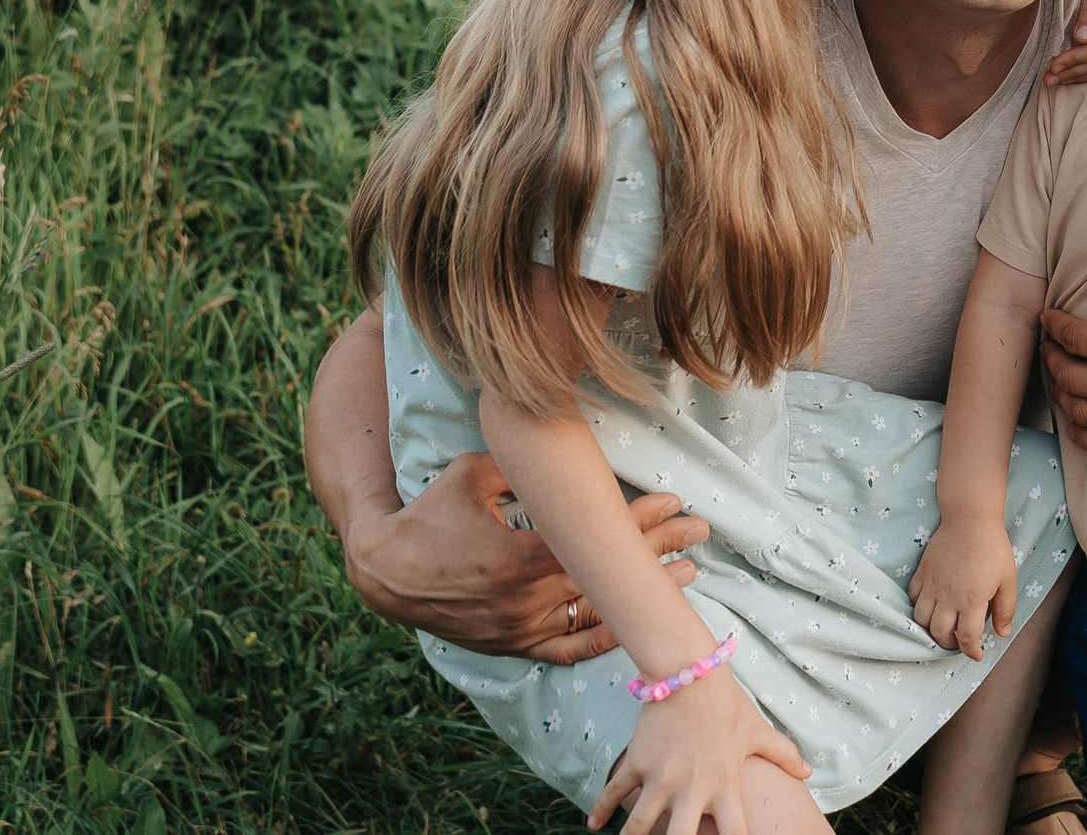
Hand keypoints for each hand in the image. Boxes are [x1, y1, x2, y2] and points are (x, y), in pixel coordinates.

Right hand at [342, 453, 704, 663]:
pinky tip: (632, 626)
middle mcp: (524, 601)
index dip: (638, 521)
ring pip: (595, 614)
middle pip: (605, 576)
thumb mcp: (473, 473)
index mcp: (518, 558)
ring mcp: (520, 629)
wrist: (387, 571)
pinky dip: (601, 640)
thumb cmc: (429, 513)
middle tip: (699, 530)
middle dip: (657, 550)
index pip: (593, 541)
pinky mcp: (513, 645)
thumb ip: (523, 463)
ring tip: (687, 574)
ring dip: (640, 594)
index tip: (673, 501)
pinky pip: (566, 649)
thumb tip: (564, 437)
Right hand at [589, 664, 808, 833]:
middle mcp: (692, 789)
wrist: (689, 670)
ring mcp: (661, 777)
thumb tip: (808, 772)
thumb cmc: (727, 703)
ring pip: (641, 825)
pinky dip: (601, 811)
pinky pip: (614, 793)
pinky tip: (595, 825)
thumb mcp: (757, 730)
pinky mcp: (637, 762)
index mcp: (725, 786)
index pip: (737, 834)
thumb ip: (782, 754)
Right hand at [907, 516, 1018, 661]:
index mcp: (972, 600)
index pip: (967, 638)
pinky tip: (931, 606)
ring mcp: (932, 584)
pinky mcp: (922, 572)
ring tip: (943, 626)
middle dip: (949, 644)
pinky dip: (919, 608)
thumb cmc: (993, 548)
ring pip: (921, 619)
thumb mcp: (1008, 580)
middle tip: (959, 641)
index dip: (971, 651)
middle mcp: (949, 596)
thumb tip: (1002, 634)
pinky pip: (913, 598)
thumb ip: (1005, 610)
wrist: (970, 518)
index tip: (976, 654)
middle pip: (939, 633)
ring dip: (930, 629)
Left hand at [1038, 249, 1086, 455]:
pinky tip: (1077, 421)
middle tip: (1048, 347)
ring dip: (1060, 394)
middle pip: (1068, 377)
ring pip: (1079, 411)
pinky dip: (1082, 432)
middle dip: (1051, 359)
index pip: (1074, 338)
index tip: (1048, 318)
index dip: (1054, 326)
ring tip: (1058, 377)